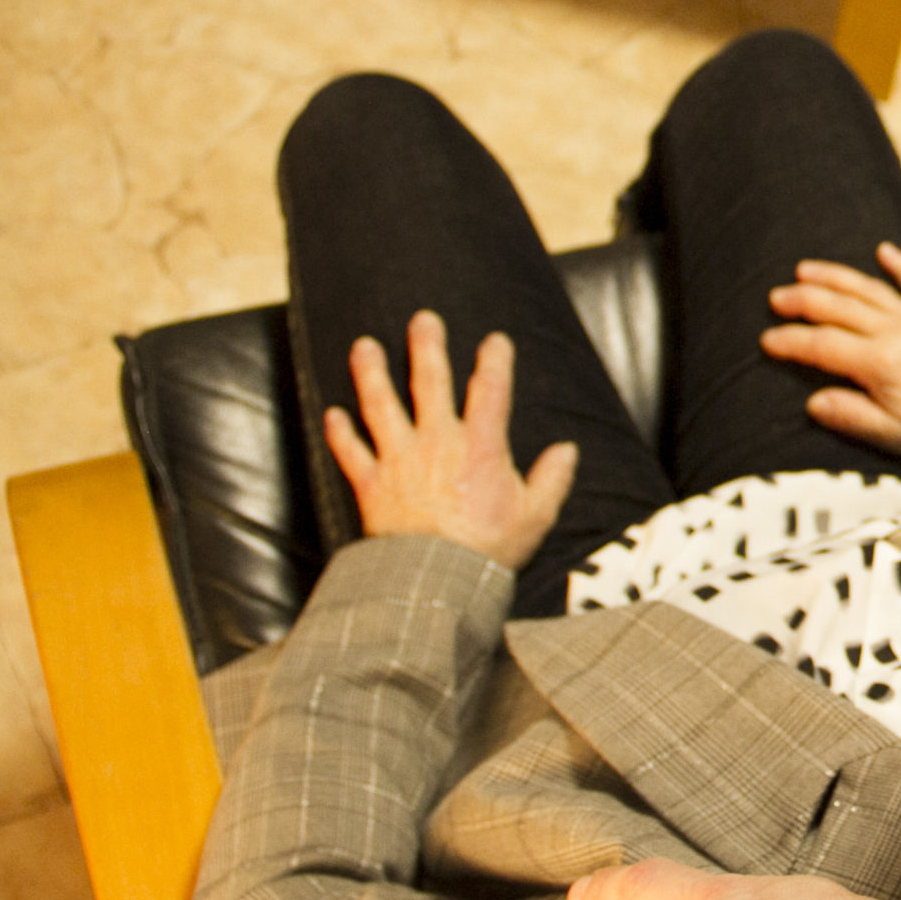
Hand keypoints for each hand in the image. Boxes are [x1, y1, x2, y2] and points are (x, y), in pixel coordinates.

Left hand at [321, 310, 577, 571]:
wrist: (434, 580)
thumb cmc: (487, 550)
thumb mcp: (535, 516)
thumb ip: (552, 479)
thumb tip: (567, 451)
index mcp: (480, 447)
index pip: (491, 391)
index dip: (495, 361)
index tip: (496, 340)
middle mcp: (436, 443)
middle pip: (429, 383)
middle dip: (427, 347)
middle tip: (423, 319)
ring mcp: (398, 460)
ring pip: (381, 406)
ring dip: (371, 373)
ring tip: (363, 346)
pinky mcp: (370, 484)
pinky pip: (351, 452)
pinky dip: (340, 432)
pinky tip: (333, 413)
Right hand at [761, 242, 900, 459]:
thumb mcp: (891, 433)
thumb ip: (850, 415)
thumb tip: (814, 401)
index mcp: (878, 362)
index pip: (822, 345)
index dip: (791, 341)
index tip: (767, 340)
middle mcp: (894, 331)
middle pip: (838, 307)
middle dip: (803, 300)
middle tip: (776, 297)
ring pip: (867, 288)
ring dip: (834, 276)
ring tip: (804, 270)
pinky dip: (900, 263)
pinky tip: (883, 250)